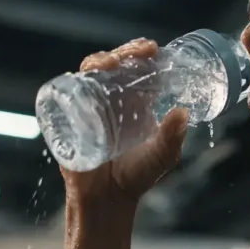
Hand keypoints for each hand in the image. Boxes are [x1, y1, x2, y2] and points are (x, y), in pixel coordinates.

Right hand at [61, 38, 188, 205]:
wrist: (108, 200)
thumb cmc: (137, 176)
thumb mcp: (163, 155)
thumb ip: (172, 137)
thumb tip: (182, 113)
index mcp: (136, 101)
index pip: (138, 67)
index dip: (143, 53)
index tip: (152, 48)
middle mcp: (111, 99)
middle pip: (113, 63)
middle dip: (123, 51)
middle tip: (138, 52)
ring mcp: (88, 106)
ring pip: (89, 72)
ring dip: (98, 61)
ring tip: (110, 64)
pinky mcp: (68, 118)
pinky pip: (66, 94)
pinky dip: (73, 82)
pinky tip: (83, 79)